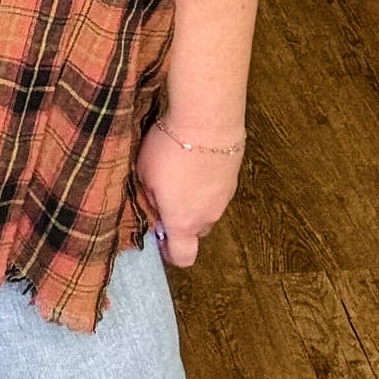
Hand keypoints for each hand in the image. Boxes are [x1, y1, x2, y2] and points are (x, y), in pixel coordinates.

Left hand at [134, 122, 244, 267]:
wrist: (208, 122)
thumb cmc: (170, 150)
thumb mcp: (144, 175)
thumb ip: (149, 199)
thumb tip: (156, 209)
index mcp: (183, 222)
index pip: (183, 257)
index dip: (170, 253)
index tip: (161, 239)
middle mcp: (207, 216)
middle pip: (195, 231)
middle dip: (181, 220)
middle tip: (165, 196)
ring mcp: (224, 198)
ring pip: (207, 209)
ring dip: (194, 200)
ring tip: (180, 172)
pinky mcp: (233, 178)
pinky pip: (217, 190)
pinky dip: (206, 183)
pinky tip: (195, 160)